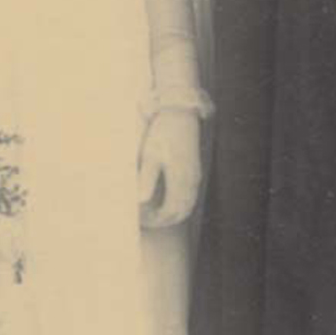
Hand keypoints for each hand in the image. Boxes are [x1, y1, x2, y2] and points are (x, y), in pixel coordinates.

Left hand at [138, 108, 202, 228]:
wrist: (180, 113)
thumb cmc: (163, 133)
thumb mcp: (150, 155)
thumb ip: (147, 178)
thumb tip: (140, 200)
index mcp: (180, 179)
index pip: (170, 212)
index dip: (155, 220)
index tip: (140, 220)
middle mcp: (191, 181)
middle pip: (180, 213)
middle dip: (162, 221)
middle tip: (144, 221)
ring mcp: (195, 176)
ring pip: (187, 206)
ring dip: (171, 215)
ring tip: (152, 214)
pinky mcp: (194, 171)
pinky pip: (189, 197)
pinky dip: (178, 206)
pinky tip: (164, 202)